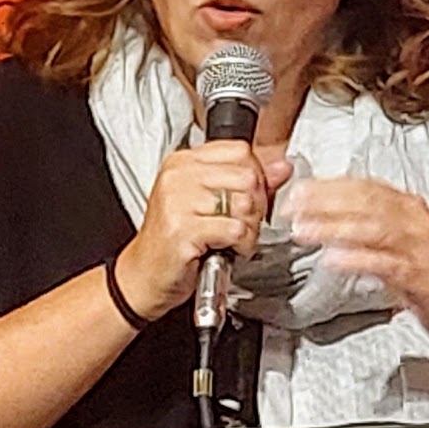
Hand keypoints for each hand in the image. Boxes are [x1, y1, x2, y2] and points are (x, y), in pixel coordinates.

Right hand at [118, 140, 291, 319]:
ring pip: (245, 203)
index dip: (256, 177)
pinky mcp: (183, 229)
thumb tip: (282, 167)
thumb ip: (248, 182)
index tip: (246, 198)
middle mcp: (177, 176)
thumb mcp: (211, 202)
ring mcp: (178, 201)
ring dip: (249, 228)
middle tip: (241, 223)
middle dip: (256, 205)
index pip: (241, 151)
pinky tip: (227, 249)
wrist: (146, 276)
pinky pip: (237, 230)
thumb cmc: (176, 240)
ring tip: (232, 237)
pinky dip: (242, 245)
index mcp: (183, 162)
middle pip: (248, 177)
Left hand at [277, 175, 428, 362]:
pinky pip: (389, 265)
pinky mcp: (424, 277)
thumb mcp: (400, 240)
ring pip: (376, 229)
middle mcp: (417, 222)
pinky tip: (336, 259)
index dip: (330, 187)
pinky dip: (360, 260)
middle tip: (294, 207)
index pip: (366, 187)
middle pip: (368, 203)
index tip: (299, 191)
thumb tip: (325, 213)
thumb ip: (368, 224)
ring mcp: (422, 249)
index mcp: (410, 208)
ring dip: (337, 227)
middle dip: (327, 202)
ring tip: (306, 230)